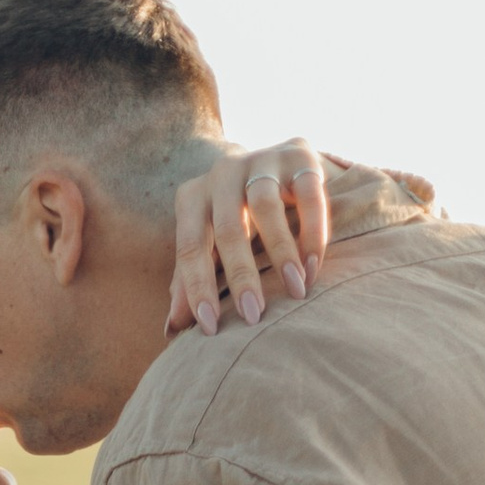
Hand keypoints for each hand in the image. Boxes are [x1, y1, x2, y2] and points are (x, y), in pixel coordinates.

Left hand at [168, 138, 334, 338]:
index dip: (197, 288)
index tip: (210, 328)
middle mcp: (222, 172)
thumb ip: (190, 280)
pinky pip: (308, 194)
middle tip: (253, 316)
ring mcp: (261, 160)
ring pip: (266, 207)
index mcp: (193, 197)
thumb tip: (172, 329)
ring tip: (296, 291)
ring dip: (281, 253)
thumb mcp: (209, 246)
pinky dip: (312, 232)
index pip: (190, 247)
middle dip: (240, 276)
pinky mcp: (299, 154)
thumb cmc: (236, 219)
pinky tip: (313, 267)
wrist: (276, 165)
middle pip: (228, 228)